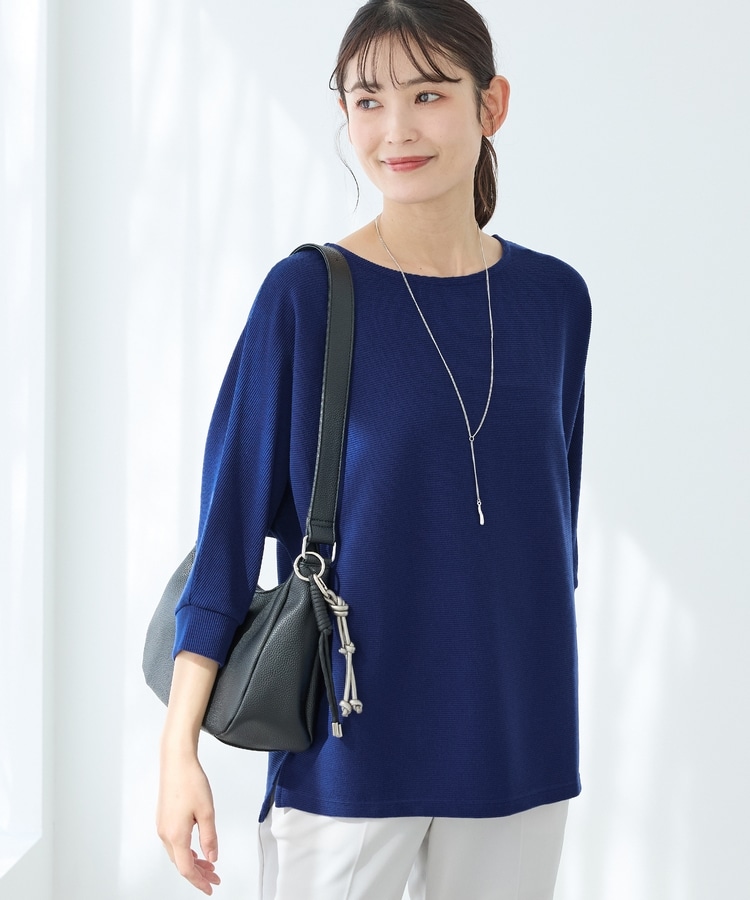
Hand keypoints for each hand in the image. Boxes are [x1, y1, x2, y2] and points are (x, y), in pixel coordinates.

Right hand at [157, 750, 220, 894]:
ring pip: (177, 854)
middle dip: (198, 873)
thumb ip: (209, 838)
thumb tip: (212, 858)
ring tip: (209, 864)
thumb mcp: (207, 812)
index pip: (187, 868)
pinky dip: (186, 851)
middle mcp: (165, 834)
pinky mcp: (163, 818)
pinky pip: (174, 843)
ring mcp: (162, 826)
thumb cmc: (190, 781)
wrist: (176, 762)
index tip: (210, 887)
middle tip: (214, 877)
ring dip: (193, 862)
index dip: (199, 881)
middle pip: (181, 863)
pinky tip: (196, 850)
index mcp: (176, 835)